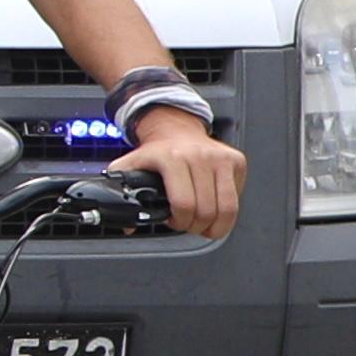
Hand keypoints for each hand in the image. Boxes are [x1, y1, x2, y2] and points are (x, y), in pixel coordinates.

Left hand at [113, 111, 245, 241]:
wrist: (175, 128)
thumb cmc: (155, 152)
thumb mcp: (129, 166)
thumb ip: (118, 191)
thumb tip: (124, 221)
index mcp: (171, 159)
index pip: (184, 204)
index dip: (180, 222)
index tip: (173, 222)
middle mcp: (199, 156)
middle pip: (206, 210)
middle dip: (196, 227)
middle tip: (188, 225)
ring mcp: (220, 158)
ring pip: (227, 208)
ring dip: (216, 225)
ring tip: (204, 225)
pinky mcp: (236, 161)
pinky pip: (237, 197)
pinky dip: (227, 210)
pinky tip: (213, 207)